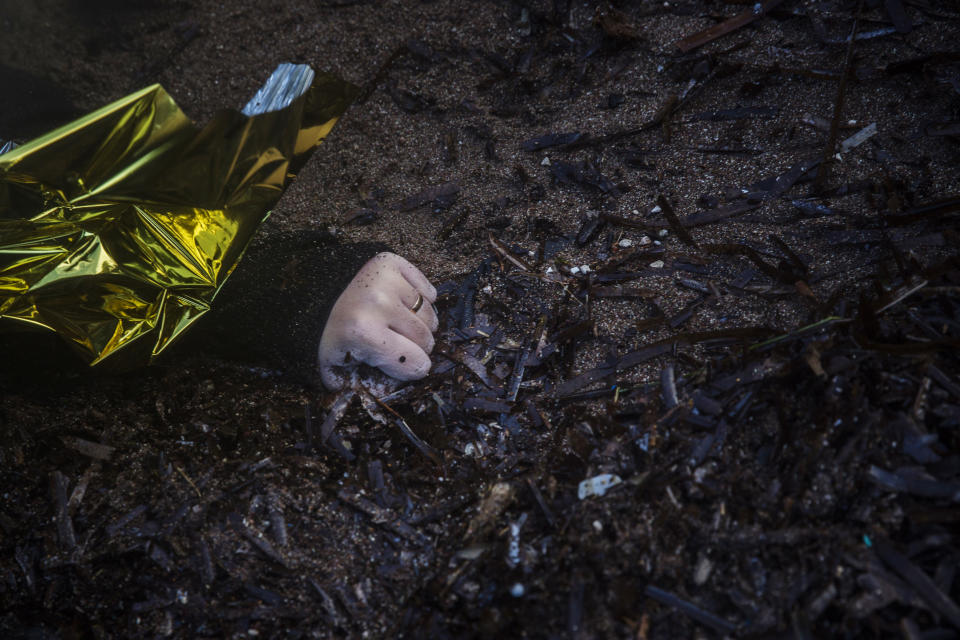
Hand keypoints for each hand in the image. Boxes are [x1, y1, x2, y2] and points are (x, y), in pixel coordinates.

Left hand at [318, 252, 437, 389]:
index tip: (397, 365)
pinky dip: (422, 301)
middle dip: (415, 348)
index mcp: (364, 334)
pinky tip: (401, 306)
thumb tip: (411, 384)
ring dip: (419, 325)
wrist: (310, 298)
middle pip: (426, 339)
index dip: (409, 369)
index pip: (417, 363)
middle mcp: (379, 303)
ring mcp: (387, 280)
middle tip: (393, 344)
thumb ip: (374, 387)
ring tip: (396, 325)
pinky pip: (429, 291)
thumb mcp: (339, 373)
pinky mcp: (392, 262)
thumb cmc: (329, 339)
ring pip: (430, 315)